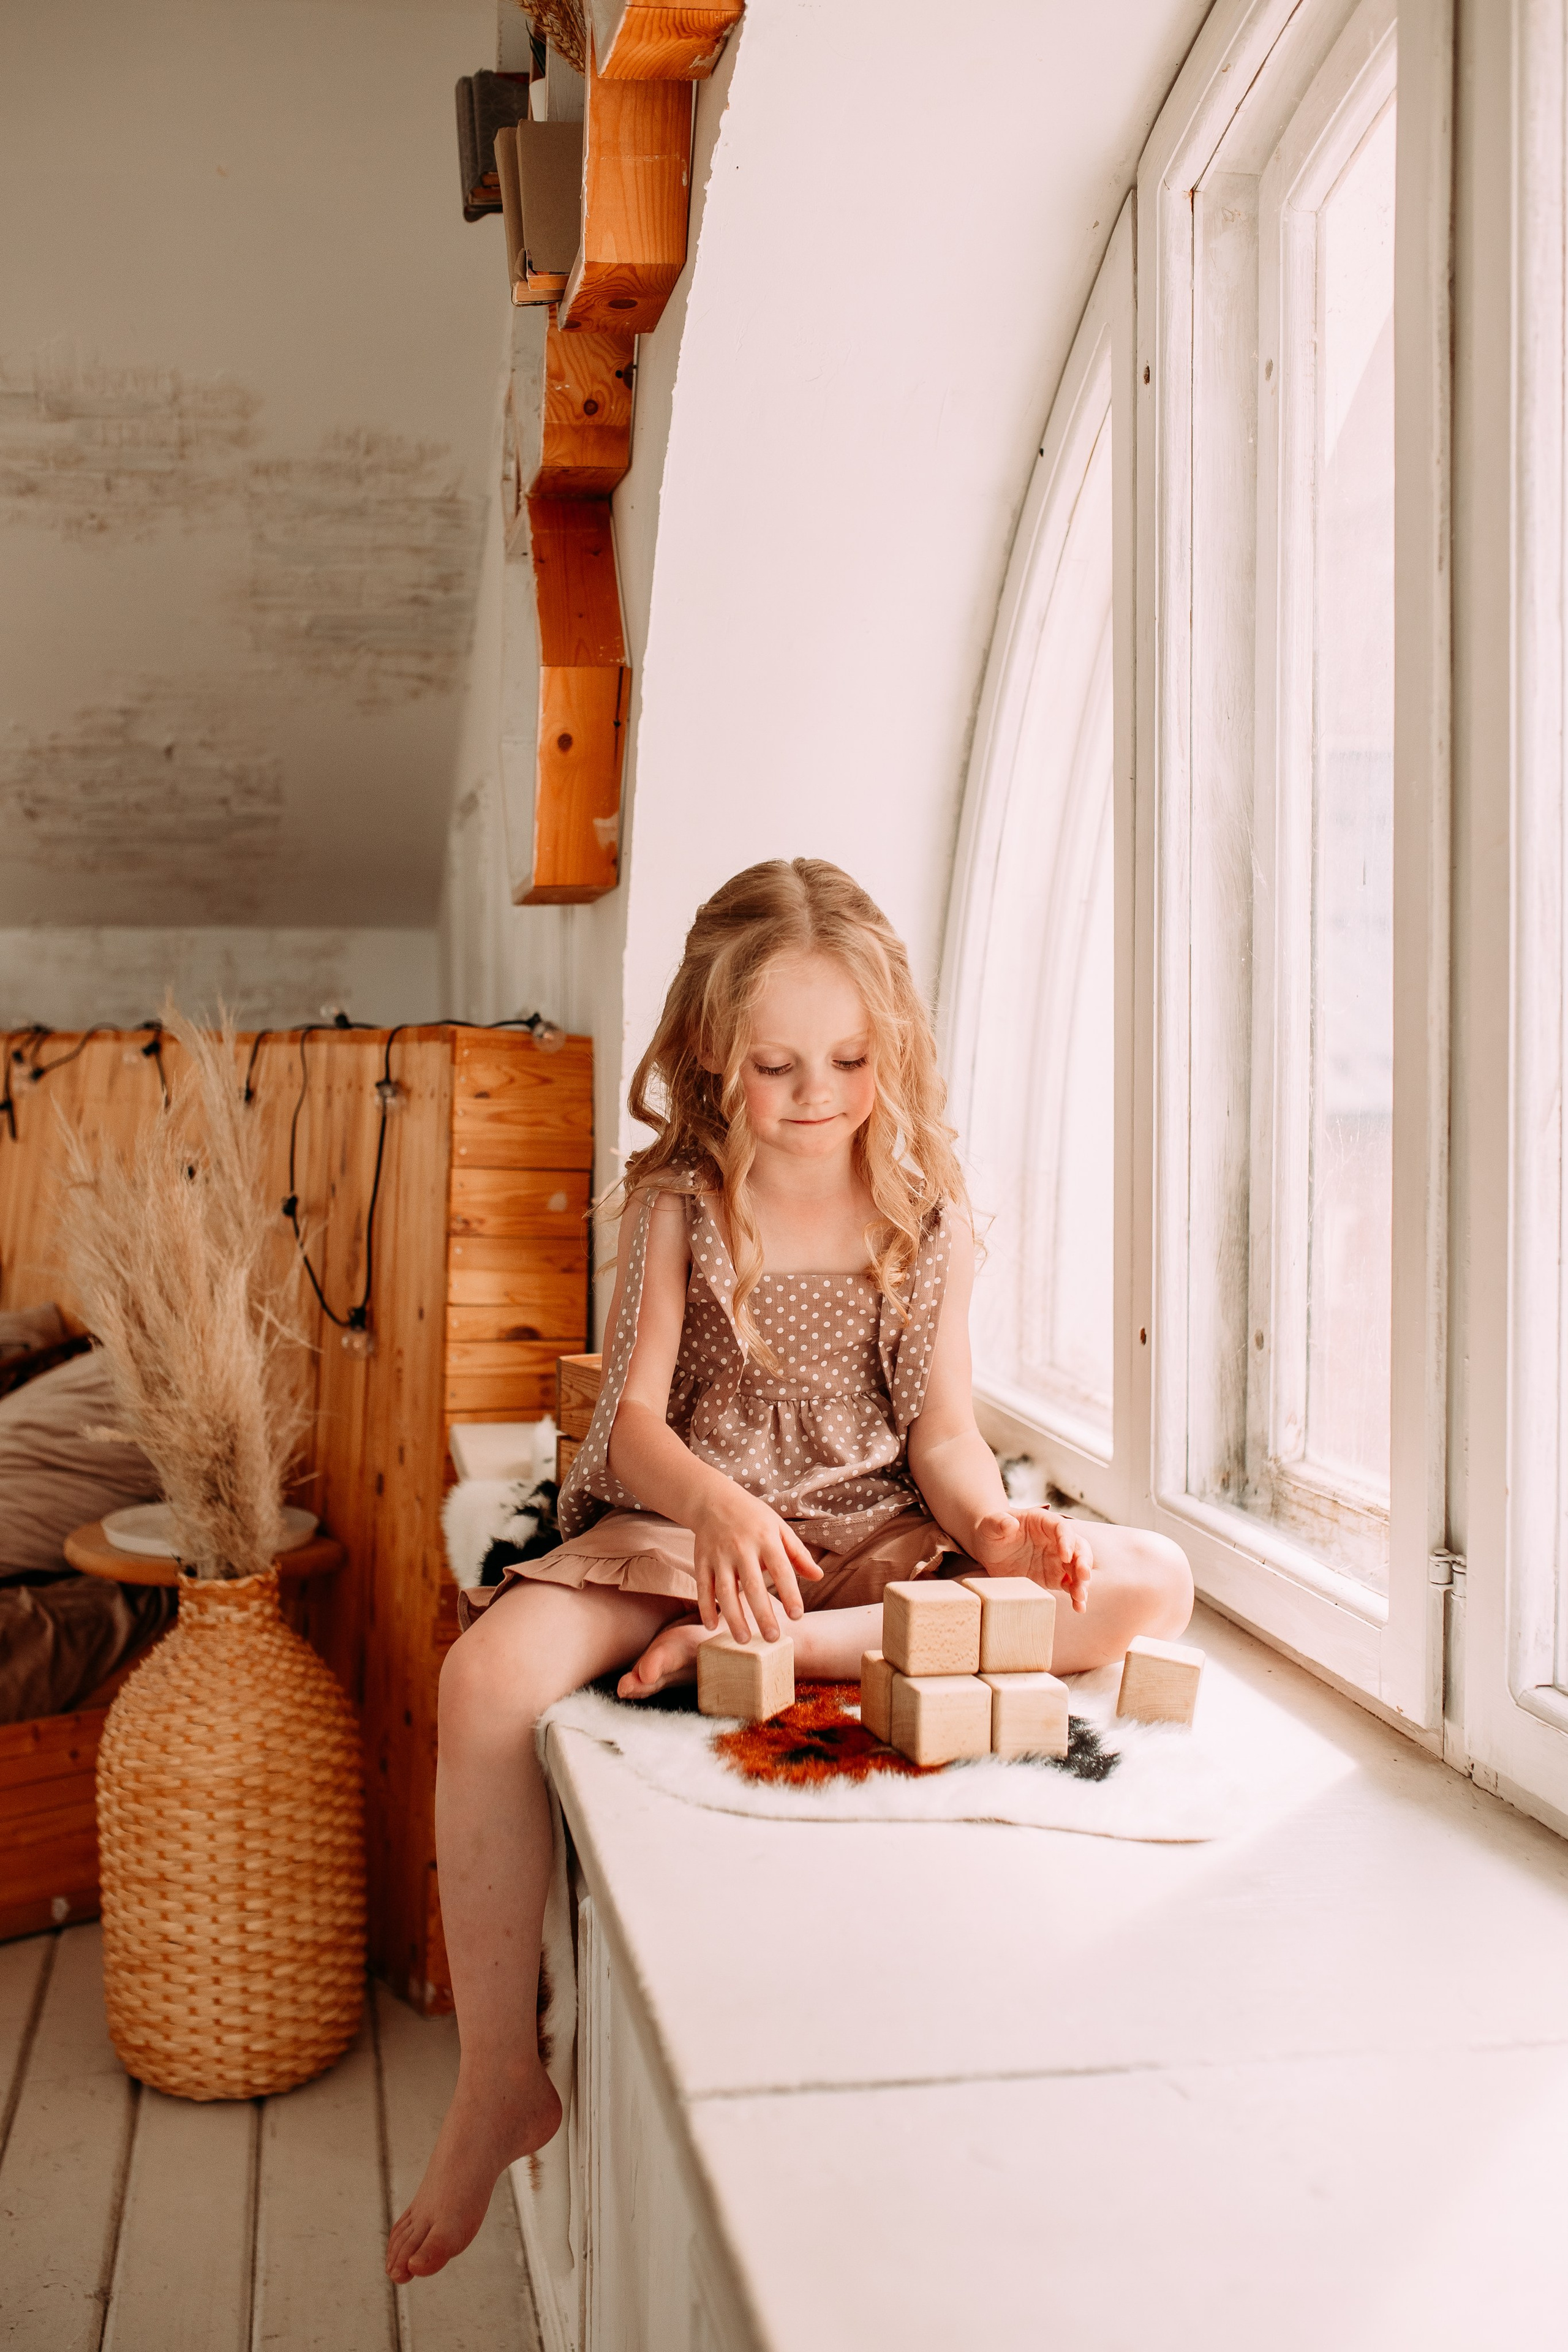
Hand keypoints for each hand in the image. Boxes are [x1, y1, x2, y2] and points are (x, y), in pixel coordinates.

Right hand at [691, 1486, 823, 1641]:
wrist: (714, 1500)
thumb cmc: (753, 1517)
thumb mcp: (779, 1528)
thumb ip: (798, 1554)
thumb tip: (818, 1576)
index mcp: (766, 1539)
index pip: (781, 1569)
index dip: (790, 1593)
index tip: (797, 1616)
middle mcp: (742, 1548)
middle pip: (753, 1586)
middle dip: (762, 1615)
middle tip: (772, 1639)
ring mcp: (719, 1555)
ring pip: (725, 1591)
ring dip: (733, 1618)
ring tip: (743, 1641)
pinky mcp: (701, 1560)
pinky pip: (703, 1587)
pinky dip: (706, 1608)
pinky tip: (713, 1626)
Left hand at [968, 1507, 1093, 1612]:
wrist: (989, 1548)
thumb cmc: (992, 1531)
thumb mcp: (991, 1525)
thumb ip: (999, 1523)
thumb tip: (1009, 1523)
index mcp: (1043, 1522)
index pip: (1062, 1528)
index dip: (1067, 1541)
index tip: (1065, 1556)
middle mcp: (1055, 1540)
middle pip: (1078, 1547)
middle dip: (1084, 1561)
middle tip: (1083, 1575)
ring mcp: (1057, 1560)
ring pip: (1078, 1568)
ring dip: (1083, 1582)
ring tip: (1080, 1596)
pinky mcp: (1054, 1578)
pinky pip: (1070, 1586)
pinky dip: (1076, 1596)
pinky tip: (1079, 1607)